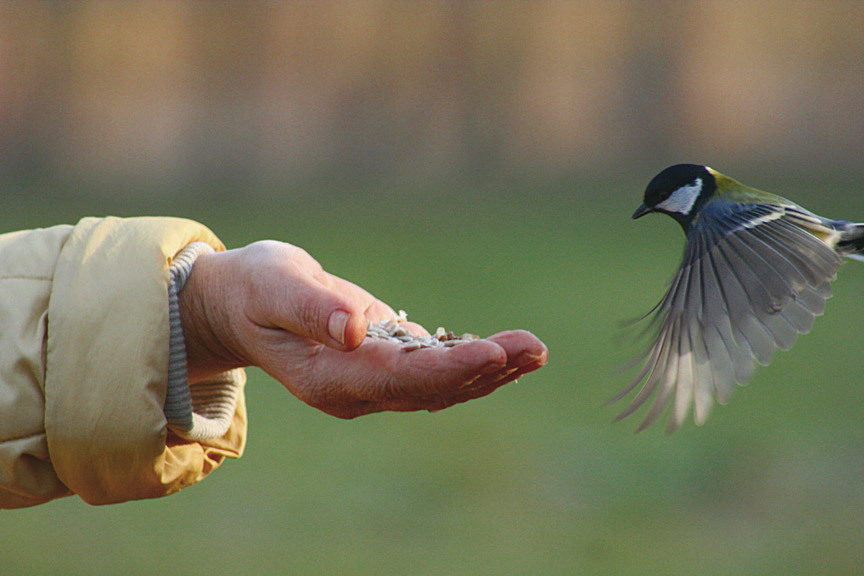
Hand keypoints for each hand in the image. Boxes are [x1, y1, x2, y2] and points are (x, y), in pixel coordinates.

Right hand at [179, 241, 547, 417]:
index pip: (396, 378)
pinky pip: (438, 373)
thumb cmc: (255, 290)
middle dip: (484, 370)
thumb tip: (354, 329)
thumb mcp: (273, 288)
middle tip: (533, 347)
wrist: (245, 307)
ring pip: (441, 387)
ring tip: (535, 350)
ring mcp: (374, 385)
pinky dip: (477, 364)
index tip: (491, 352)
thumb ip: (310, 309)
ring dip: (491, 371)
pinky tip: (513, 352)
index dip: (446, 368)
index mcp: (328, 378)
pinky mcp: (388, 368)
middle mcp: (357, 392)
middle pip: (429, 389)